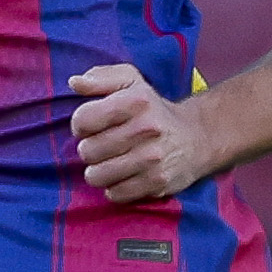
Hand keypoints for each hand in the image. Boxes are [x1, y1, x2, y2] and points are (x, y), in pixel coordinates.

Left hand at [67, 65, 219, 203]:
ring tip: (110, 162)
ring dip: (99, 171)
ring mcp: (153, 158)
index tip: (91, 126)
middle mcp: (147, 128)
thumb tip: (75, 82)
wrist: (197, 138)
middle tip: (103, 146)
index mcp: (137, 100)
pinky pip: (116, 193)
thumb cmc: (153, 109)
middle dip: (89, 150)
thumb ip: (101, 77)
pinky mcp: (157, 182)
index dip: (80, 125)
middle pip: (88, 151)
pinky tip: (124, 176)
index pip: (84, 119)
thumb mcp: (131, 82)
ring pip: (98, 176)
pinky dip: (114, 188)